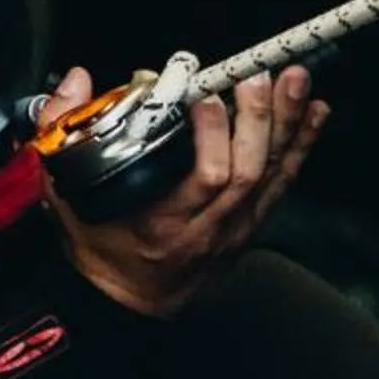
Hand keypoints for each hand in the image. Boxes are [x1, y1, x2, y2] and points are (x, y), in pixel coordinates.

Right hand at [39, 63, 326, 317]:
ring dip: (287, 122)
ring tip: (295, 78)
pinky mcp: (251, 225)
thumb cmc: (100, 244)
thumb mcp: (67, 195)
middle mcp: (207, 228)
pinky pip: (285, 182)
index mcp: (162, 223)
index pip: (205, 179)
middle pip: (248, 172)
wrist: (130, 302)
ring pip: (272, 174)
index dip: (213, 134)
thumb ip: (63, 132)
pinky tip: (315, 111)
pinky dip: (302, 144)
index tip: (205, 95)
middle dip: (258, 119)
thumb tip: (79, 79)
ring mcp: (235, 229)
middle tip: (256, 76)